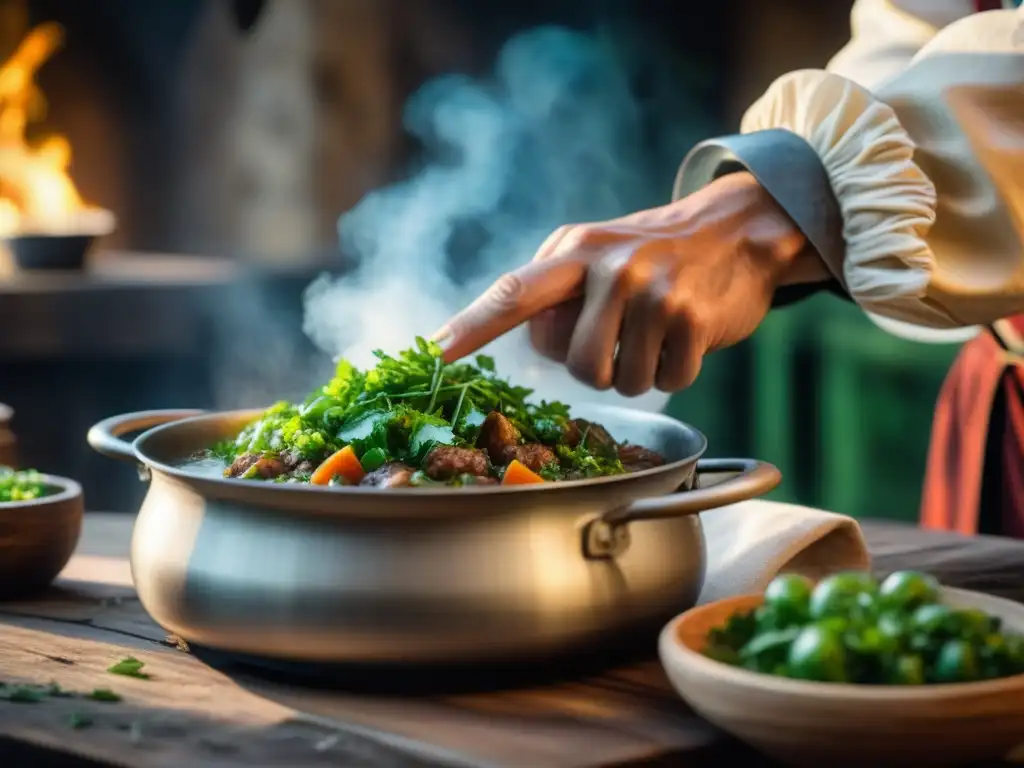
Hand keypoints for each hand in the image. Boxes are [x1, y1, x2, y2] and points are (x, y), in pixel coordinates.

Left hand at [434, 172, 829, 395]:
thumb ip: (558, 288)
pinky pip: (669, 382)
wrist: (739, 229)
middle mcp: (609, 267)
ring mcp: (652, 292)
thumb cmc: (655, 253)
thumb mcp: (599, 250)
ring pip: (621, 381)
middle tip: (625, 336)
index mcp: (573, 250)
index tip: (432, 355)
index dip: (469, 326)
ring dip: (640, 372)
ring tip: (659, 331)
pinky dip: (679, 370)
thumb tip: (529, 339)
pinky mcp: (692, 319)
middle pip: (575, 365)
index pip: (512, 293)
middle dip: (598, 367)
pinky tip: (688, 334)